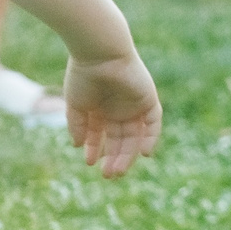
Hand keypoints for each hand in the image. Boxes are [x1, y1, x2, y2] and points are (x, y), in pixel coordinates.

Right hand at [61, 50, 161, 178]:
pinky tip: (144, 153)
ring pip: (136, 135)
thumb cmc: (84, 75)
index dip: (96, 150)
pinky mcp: (148, 98)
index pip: (101, 134)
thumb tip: (79, 146)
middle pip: (120, 138)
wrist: (100, 54)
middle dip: (114, 157)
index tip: (89, 164)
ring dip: (129, 153)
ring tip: (118, 171)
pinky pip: (153, 122)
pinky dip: (151, 137)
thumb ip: (79, 125)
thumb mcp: (76, 105)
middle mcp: (118, 107)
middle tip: (108, 175)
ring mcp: (134, 104)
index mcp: (100, 108)